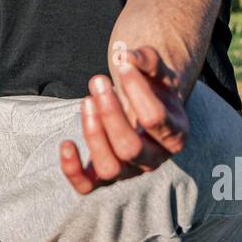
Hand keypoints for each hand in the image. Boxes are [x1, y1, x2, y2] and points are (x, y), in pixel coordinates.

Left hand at [59, 46, 188, 194]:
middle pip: (130, 148)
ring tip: (86, 101)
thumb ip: (146, 60)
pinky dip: (73, 170)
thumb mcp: (156, 70)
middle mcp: (154, 159)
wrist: (144, 105)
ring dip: (93, 134)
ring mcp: (129, 171)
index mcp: (175, 134)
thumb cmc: (152, 86)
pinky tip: (66, 143)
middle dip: (110, 113)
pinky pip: (87, 186)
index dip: (136, 90)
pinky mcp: (104, 176)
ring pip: (109, 168)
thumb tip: (123, 55)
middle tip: (97, 79)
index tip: (123, 65)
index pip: (155, 119)